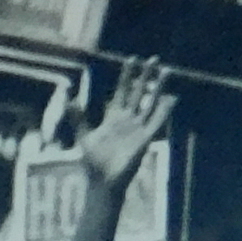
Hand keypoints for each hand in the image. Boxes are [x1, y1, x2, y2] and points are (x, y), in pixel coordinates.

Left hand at [78, 57, 174, 188]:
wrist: (103, 182)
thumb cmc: (93, 163)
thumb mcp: (84, 136)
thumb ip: (79, 118)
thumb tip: (69, 100)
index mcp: (113, 117)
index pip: (122, 90)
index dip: (127, 75)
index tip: (132, 59)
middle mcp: (128, 119)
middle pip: (139, 92)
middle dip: (146, 75)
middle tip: (153, 58)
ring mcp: (138, 127)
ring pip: (151, 102)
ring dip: (159, 87)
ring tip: (167, 71)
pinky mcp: (145, 138)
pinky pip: (157, 121)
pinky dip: (164, 110)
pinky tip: (171, 98)